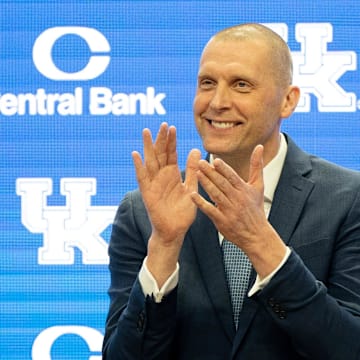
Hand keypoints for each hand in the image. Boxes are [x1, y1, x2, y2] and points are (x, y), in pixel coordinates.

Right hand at [132, 123, 200, 284]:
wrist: (175, 230)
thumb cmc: (183, 212)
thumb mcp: (191, 187)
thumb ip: (193, 170)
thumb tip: (196, 150)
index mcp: (172, 174)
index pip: (171, 153)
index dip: (171, 141)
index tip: (172, 127)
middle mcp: (161, 176)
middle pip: (160, 153)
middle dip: (161, 139)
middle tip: (163, 124)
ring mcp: (153, 183)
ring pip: (150, 161)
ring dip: (148, 147)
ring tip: (146, 132)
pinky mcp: (147, 193)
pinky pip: (142, 177)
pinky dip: (139, 166)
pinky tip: (136, 154)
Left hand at [191, 145, 285, 277]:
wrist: (256, 235)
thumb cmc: (255, 208)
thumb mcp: (258, 186)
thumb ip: (256, 166)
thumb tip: (260, 146)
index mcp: (244, 190)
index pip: (232, 177)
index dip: (224, 169)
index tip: (214, 160)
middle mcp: (237, 199)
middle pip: (222, 184)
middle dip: (211, 173)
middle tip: (200, 163)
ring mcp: (229, 210)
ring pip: (216, 194)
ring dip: (206, 184)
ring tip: (196, 174)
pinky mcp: (221, 221)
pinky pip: (210, 210)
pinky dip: (201, 203)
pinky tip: (192, 195)